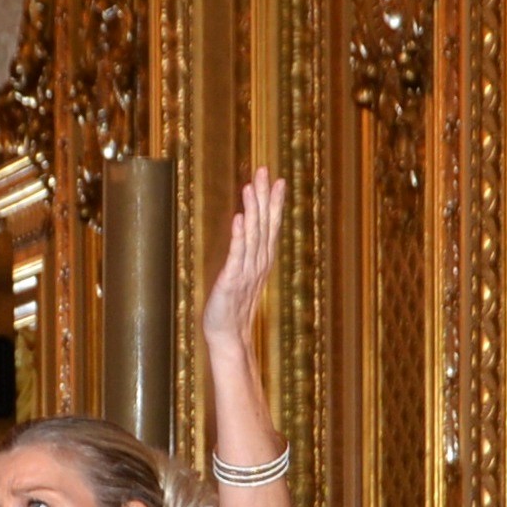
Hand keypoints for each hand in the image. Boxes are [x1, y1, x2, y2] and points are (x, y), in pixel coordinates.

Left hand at [200, 168, 284, 350]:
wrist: (228, 336)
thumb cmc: (233, 306)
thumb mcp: (244, 276)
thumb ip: (249, 254)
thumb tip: (249, 232)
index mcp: (262, 260)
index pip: (270, 226)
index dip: (274, 203)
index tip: (278, 179)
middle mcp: (258, 263)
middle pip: (263, 225)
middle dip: (263, 197)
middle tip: (264, 171)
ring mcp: (247, 271)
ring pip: (252, 235)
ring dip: (251, 210)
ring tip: (249, 188)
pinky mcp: (232, 280)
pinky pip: (237, 255)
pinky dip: (238, 236)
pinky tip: (238, 219)